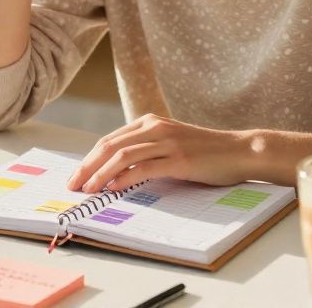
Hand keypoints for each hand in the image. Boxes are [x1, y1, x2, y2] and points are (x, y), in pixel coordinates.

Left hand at [66, 114, 249, 192]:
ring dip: (100, 174)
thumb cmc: (204, 152)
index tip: (76, 176)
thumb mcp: (170, 144)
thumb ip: (147, 150)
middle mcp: (155, 128)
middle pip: (109, 145)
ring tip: (88, 189)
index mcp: (150, 122)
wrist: (239, 150)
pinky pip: (144, 167)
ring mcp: (167, 142)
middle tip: (73, 184)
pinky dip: (125, 178)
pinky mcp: (179, 158)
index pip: (109, 140)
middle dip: (87, 166)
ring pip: (122, 155)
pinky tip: (113, 188)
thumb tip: (115, 171)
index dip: (89, 158)